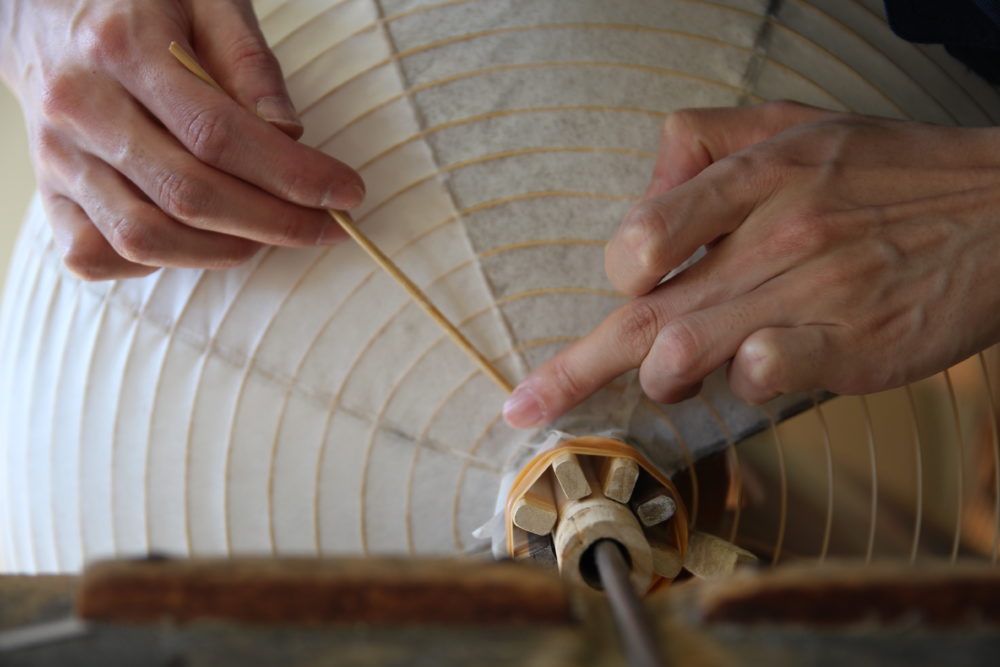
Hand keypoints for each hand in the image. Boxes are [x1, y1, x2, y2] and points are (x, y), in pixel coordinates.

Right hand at [0, 0, 363, 279]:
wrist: (39, 7)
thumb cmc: (137, 1)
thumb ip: (248, 61)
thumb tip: (290, 134)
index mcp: (123, 47)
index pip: (220, 134)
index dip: (292, 175)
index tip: (345, 194)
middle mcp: (82, 106)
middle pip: (188, 195)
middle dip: (275, 223)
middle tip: (326, 226)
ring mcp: (57, 156)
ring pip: (143, 237)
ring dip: (223, 251)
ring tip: (269, 234)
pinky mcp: (49, 192)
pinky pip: (94, 255)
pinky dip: (152, 264)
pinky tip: (193, 239)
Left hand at [503, 101, 999, 428]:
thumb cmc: (893, 172)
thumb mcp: (797, 122)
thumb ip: (705, 144)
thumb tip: (641, 194)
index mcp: (754, 175)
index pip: (642, 233)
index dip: (610, 275)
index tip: (605, 300)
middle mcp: (771, 232)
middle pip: (644, 311)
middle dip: (573, 370)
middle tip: (530, 403)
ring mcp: (808, 290)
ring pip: (685, 346)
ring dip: (659, 377)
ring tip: (670, 378)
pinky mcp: (849, 342)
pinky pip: (763, 373)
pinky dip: (738, 384)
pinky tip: (749, 375)